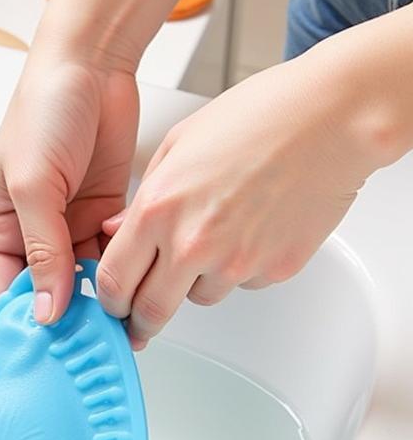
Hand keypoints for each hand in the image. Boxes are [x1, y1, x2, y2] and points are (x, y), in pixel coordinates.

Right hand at [0, 53, 139, 323]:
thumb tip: (46, 310)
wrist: (92, 64)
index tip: (57, 352)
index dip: (31, 323)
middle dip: (73, 317)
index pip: (9, 293)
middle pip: (51, 292)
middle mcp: (34, 233)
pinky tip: (138, 281)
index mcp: (0, 229)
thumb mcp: (34, 185)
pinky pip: (113, 255)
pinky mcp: (104, 213)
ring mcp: (71, 224)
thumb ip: (42, 250)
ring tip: (125, 323)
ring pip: (86, 279)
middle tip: (99, 346)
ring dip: (104, 298)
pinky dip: (125, 269)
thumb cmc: (44, 111)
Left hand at [97, 58, 377, 349]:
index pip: (113, 280)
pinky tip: (252, 227)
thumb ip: (141, 200)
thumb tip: (116, 235)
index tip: (110, 304)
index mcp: (159, 209)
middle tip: (138, 322)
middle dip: (139, 322)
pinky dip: (240, 268)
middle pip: (151, 311)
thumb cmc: (259, 117)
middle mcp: (194, 243)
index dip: (107, 300)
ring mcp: (237, 261)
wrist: (331, 117)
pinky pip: (243, 284)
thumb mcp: (177, 146)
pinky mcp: (276, 269)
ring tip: (216, 235)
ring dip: (195, 283)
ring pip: (199, 298)